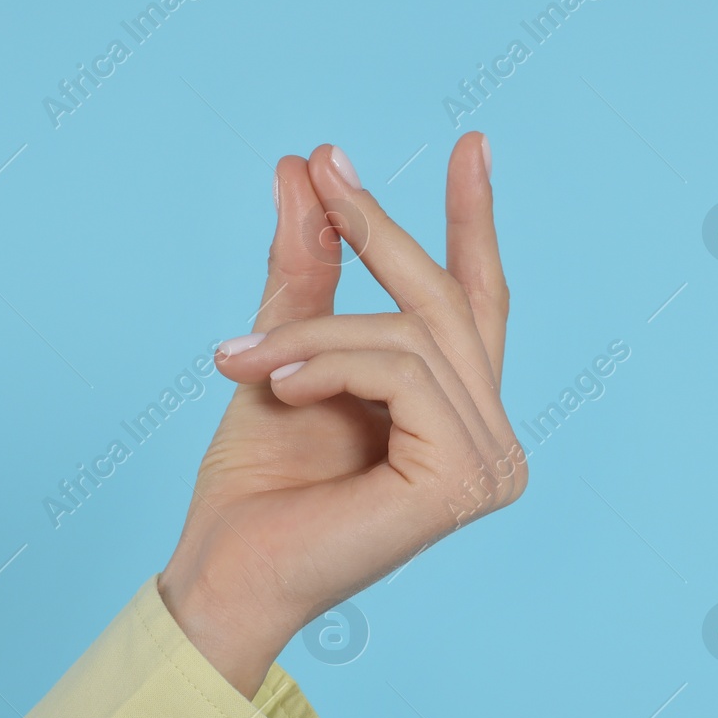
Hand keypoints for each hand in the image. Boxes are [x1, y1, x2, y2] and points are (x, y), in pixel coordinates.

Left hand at [158, 134, 526, 695]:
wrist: (224, 572)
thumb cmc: (257, 485)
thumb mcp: (287, 349)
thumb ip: (312, 268)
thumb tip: (307, 168)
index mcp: (461, 417)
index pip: (477, 304)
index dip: (474, 223)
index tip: (471, 144)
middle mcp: (493, 441)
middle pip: (447, 305)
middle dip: (381, 232)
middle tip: (323, 170)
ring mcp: (490, 464)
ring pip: (415, 336)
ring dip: (318, 331)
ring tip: (242, 359)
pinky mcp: (464, 479)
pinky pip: (404, 371)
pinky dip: (329, 362)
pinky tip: (279, 386)